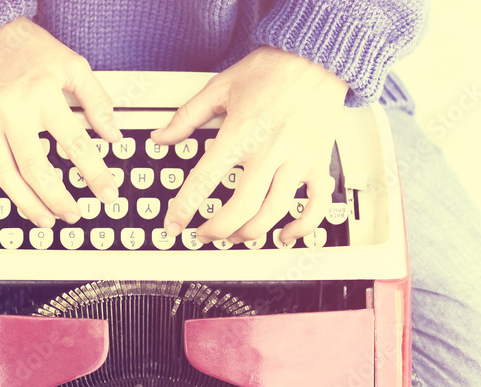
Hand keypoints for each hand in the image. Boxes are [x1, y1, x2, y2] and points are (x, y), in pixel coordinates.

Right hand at [0, 17, 121, 228]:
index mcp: (42, 96)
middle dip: (59, 199)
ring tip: (45, 219)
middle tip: (74, 214)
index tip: (107, 193)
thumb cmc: (22, 46)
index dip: (95, 174)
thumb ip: (95, 99)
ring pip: (6, 177)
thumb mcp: (70, 63)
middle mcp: (11, 112)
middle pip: (37, 170)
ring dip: (27, 205)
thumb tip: (113, 133)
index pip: (75, 144)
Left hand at [151, 46, 347, 244]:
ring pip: (273, 212)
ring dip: (250, 234)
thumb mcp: (220, 87)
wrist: (316, 56)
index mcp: (240, 132)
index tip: (174, 224)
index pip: (204, 180)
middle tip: (205, 234)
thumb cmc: (272, 70)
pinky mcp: (318, 163)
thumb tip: (161, 137)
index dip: (184, 208)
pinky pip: (316, 205)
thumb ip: (187, 116)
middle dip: (217, 230)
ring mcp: (296, 160)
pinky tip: (285, 234)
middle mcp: (269, 150)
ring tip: (236, 236)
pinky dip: (302, 226)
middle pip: (241, 208)